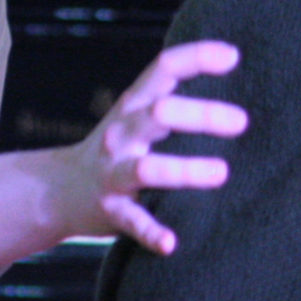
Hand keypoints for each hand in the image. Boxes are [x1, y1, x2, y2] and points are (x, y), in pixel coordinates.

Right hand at [76, 39, 246, 254]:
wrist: (60, 191)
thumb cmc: (120, 147)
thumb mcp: (138, 112)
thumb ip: (174, 92)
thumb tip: (232, 56)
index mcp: (133, 104)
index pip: (163, 69)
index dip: (196, 58)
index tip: (233, 57)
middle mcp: (122, 133)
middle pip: (160, 113)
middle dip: (200, 115)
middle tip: (241, 122)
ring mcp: (114, 172)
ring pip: (148, 168)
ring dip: (185, 171)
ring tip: (221, 172)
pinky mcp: (111, 210)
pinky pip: (132, 221)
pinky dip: (151, 232)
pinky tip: (170, 243)